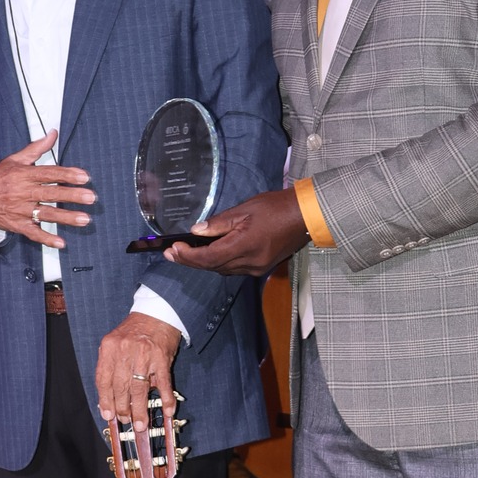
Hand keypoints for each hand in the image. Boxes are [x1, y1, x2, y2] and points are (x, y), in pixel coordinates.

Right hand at [0, 129, 95, 247]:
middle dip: (72, 196)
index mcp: (24, 175)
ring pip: (46, 214)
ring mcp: (21, 210)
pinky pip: (33, 233)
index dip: (67, 175)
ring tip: (84, 219)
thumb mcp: (14, 159)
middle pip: (52, 194)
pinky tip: (61, 243)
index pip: (49, 173)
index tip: (84, 176)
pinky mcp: (18, 225)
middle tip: (91, 197)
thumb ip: (36, 148)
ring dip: (66, 218)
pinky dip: (46, 239)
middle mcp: (24, 193)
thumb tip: (53, 134)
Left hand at [95, 313, 181, 429]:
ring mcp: (144, 355)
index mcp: (109, 347)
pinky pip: (164, 383)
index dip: (105, 400)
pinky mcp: (162, 358)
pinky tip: (168, 411)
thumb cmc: (135, 330)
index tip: (107, 414)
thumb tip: (111, 397)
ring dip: (140, 410)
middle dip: (122, 408)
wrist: (157, 313)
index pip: (103, 379)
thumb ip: (112, 366)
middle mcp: (125, 351)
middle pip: (120, 387)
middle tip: (125, 421)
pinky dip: (166, 399)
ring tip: (140, 424)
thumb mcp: (116, 343)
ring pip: (139, 389)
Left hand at [165, 187, 309, 276]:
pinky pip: (234, 269)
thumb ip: (219, 223)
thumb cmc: (277, 207)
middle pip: (212, 267)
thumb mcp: (245, 209)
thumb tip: (197, 232)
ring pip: (222, 270)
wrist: (306, 216)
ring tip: (186, 253)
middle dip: (190, 261)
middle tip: (171, 253)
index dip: (187, 256)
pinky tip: (211, 253)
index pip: (208, 258)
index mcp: (244, 246)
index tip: (172, 249)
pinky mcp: (261, 267)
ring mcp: (256, 268)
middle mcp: (250, 263)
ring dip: (204, 263)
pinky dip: (219, 262)